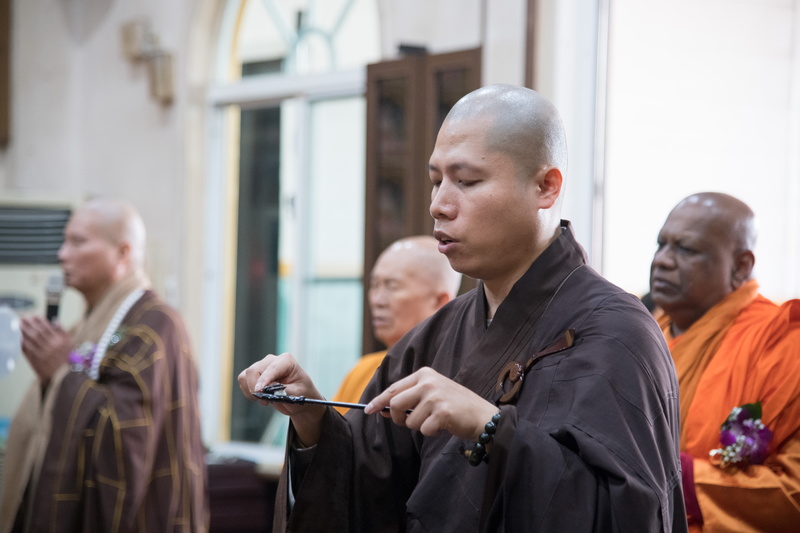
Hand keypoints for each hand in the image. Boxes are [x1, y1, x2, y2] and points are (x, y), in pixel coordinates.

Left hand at [20, 316, 72, 386]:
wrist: (61, 374)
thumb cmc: (66, 357)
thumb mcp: (70, 343)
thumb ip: (63, 331)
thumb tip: (55, 320)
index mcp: (59, 341)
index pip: (47, 328)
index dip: (39, 321)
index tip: (34, 315)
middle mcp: (50, 346)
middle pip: (37, 332)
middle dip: (29, 324)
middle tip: (22, 317)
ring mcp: (42, 353)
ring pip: (30, 340)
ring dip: (23, 331)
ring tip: (18, 324)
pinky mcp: (35, 360)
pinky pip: (26, 349)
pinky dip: (21, 342)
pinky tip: (18, 337)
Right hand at [237, 353, 325, 445]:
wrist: (299, 397)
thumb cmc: (302, 393)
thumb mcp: (298, 394)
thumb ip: (283, 391)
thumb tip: (267, 390)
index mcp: (286, 361)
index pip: (271, 368)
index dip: (264, 379)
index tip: (259, 391)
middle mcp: (272, 360)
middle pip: (254, 370)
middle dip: (255, 388)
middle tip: (265, 401)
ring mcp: (262, 366)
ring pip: (245, 375)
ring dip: (250, 390)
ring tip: (263, 400)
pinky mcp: (254, 374)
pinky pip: (243, 380)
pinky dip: (247, 391)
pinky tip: (259, 397)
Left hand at [364, 367, 497, 440]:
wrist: (482, 415)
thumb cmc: (455, 406)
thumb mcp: (432, 393)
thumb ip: (410, 398)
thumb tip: (384, 409)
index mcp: (424, 374)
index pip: (394, 388)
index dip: (380, 400)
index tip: (368, 410)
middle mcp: (428, 382)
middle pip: (396, 404)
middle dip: (398, 418)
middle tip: (408, 422)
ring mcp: (435, 396)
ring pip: (409, 421)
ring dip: (420, 426)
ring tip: (436, 420)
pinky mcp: (442, 412)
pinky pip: (423, 430)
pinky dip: (431, 432)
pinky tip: (443, 425)